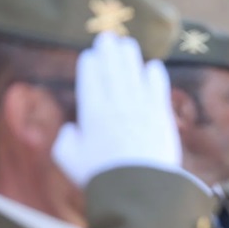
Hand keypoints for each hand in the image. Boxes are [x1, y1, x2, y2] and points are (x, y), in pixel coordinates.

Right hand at [52, 32, 180, 187]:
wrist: (140, 190)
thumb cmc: (101, 178)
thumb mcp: (70, 161)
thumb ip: (65, 141)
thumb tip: (70, 129)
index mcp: (92, 113)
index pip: (89, 79)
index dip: (90, 65)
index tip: (90, 56)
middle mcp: (117, 105)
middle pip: (112, 70)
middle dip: (109, 52)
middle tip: (108, 37)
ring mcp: (141, 109)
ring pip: (135, 74)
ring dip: (131, 57)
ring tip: (128, 44)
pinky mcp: (162, 117)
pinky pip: (158, 89)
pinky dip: (155, 76)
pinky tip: (154, 66)